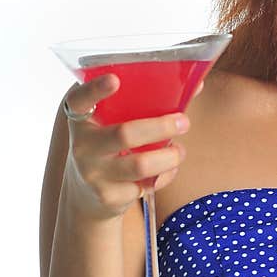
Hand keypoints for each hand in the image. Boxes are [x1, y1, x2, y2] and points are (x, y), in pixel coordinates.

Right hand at [61, 75, 203, 219]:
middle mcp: (82, 147)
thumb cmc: (110, 146)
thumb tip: (196, 83)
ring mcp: (94, 174)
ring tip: (180, 150)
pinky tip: (168, 170)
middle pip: (125, 134)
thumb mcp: (114, 124)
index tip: (115, 79)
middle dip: (161, 127)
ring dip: (170, 155)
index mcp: (82, 120)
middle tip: (184, 121)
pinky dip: (166, 175)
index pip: (79, 100)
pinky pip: (147, 185)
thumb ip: (144, 103)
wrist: (86, 196)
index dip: (95, 89)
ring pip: (141, 164)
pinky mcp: (109, 196)